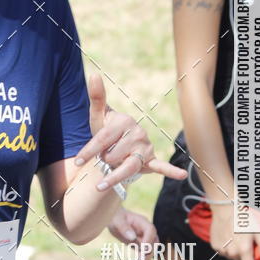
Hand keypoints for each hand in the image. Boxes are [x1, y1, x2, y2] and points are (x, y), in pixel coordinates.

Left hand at [74, 72, 186, 188]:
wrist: (119, 143)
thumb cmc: (106, 130)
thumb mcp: (99, 116)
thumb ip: (97, 97)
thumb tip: (94, 74)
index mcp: (124, 122)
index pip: (103, 139)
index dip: (89, 151)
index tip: (77, 162)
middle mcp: (138, 133)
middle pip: (113, 155)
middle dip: (103, 161)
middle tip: (101, 158)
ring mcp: (146, 146)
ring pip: (128, 166)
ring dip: (115, 176)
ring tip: (100, 185)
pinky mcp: (151, 159)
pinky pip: (162, 166)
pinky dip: (171, 171)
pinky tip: (181, 175)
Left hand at [108, 206, 157, 259]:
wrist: (114, 219)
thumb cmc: (115, 217)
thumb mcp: (117, 220)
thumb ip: (124, 227)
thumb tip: (132, 237)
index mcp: (142, 222)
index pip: (151, 230)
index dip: (148, 239)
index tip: (143, 248)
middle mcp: (145, 230)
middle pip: (154, 241)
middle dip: (150, 251)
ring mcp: (143, 238)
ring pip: (151, 249)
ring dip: (147, 257)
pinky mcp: (139, 244)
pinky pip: (144, 253)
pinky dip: (141, 258)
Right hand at [209, 205, 259, 259]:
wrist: (225, 208)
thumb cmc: (245, 218)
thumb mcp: (258, 230)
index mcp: (244, 250)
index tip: (254, 257)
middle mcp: (231, 252)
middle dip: (244, 256)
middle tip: (245, 242)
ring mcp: (221, 250)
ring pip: (231, 257)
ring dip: (234, 251)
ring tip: (236, 238)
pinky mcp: (214, 246)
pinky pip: (223, 252)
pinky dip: (226, 247)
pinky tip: (228, 236)